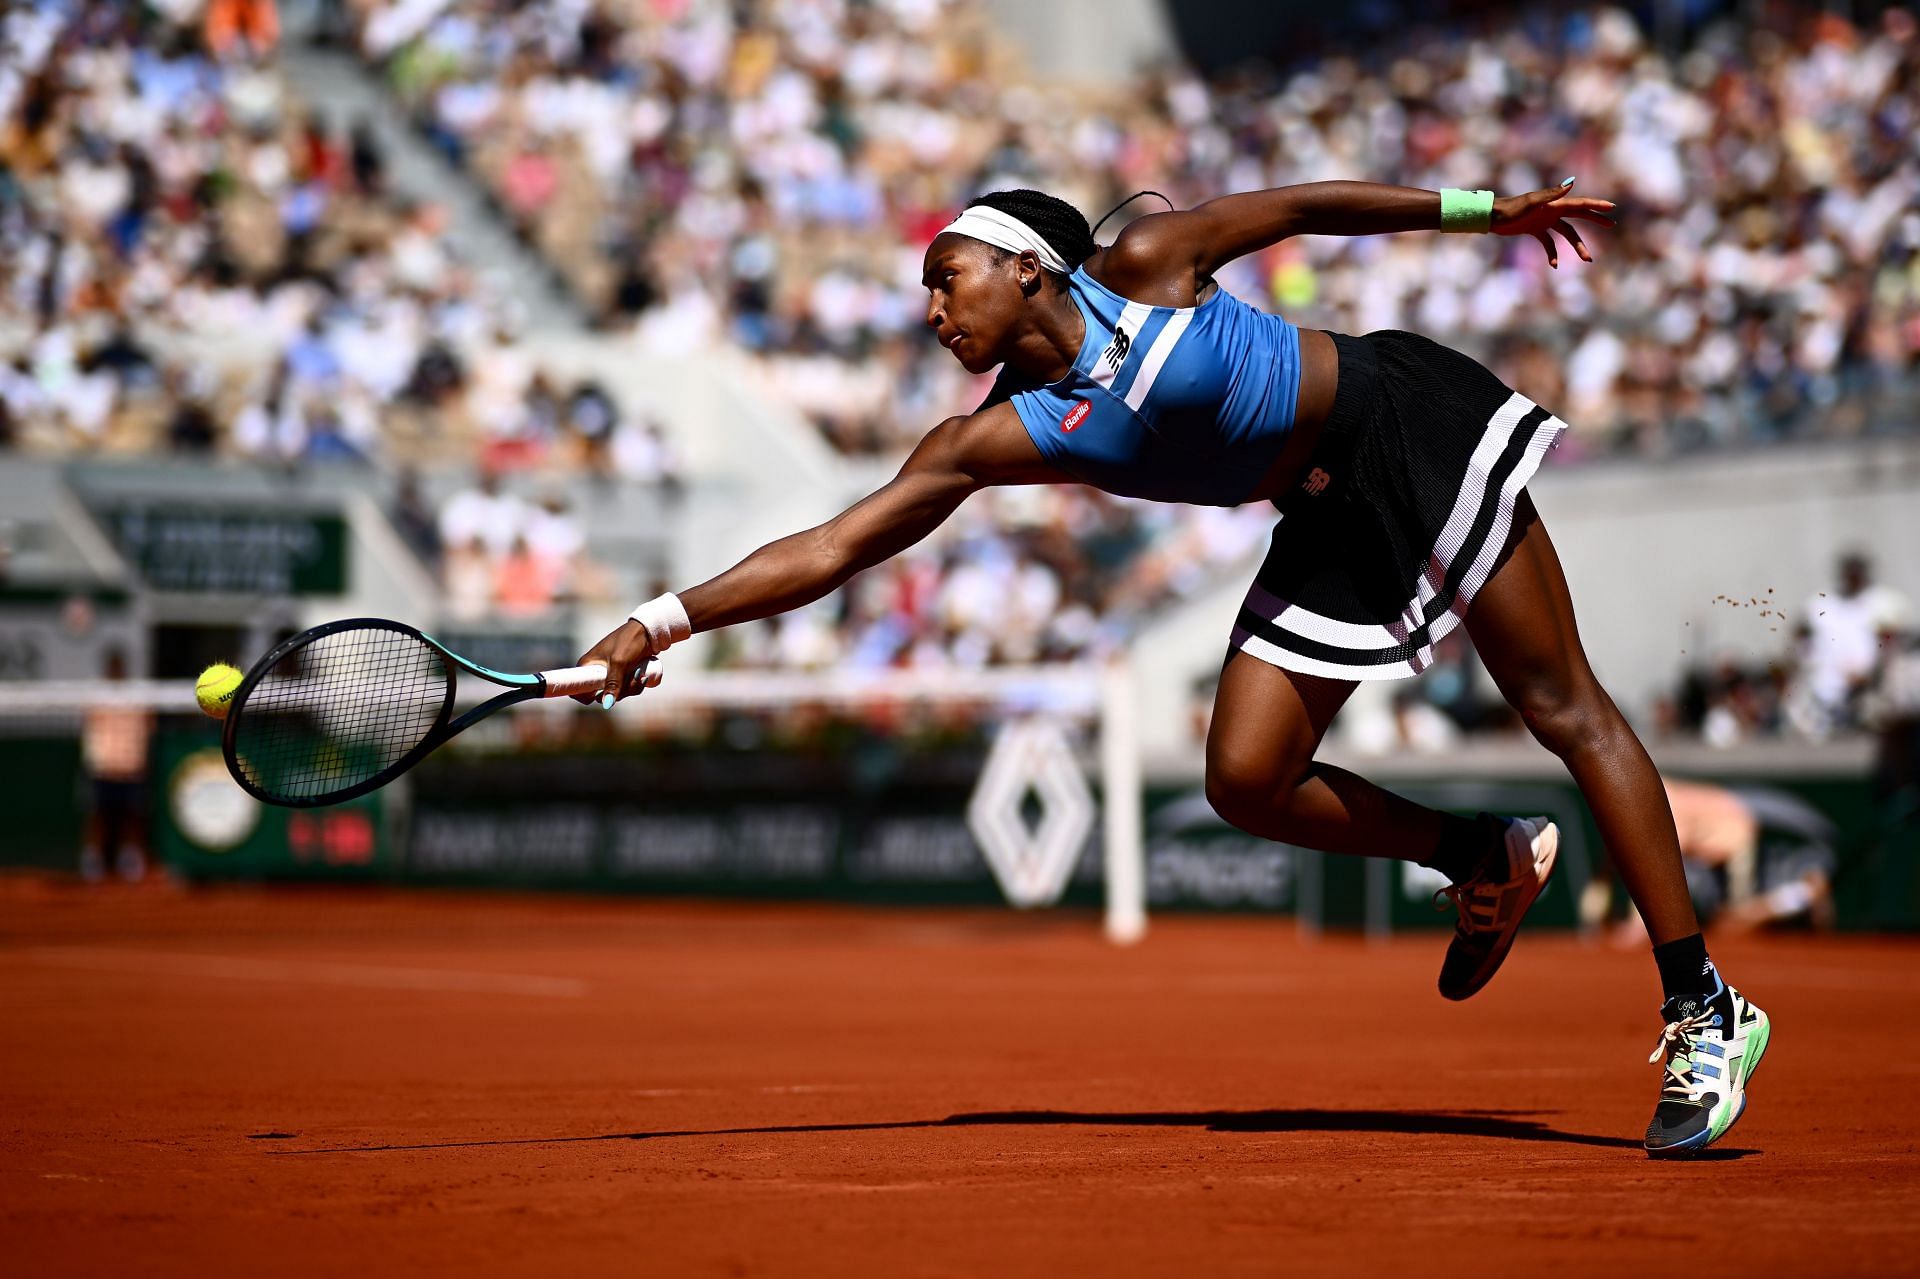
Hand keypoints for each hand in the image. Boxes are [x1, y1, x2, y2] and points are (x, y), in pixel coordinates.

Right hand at [572, 619, 655, 707]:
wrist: (647, 633)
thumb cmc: (628, 642)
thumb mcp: (619, 663)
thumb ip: (613, 684)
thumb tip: (607, 703)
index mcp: (586, 666)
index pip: (576, 690)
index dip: (586, 697)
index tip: (601, 694)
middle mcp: (594, 672)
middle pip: (601, 696)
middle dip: (618, 692)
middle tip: (629, 677)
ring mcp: (608, 675)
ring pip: (616, 694)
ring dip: (630, 688)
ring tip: (639, 673)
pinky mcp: (621, 677)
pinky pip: (626, 690)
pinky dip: (635, 686)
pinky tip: (642, 675)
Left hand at [1490, 177, 1615, 267]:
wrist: (1493, 217)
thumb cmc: (1512, 208)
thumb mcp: (1532, 202)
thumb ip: (1552, 194)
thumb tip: (1572, 182)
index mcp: (1555, 203)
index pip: (1580, 204)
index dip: (1597, 205)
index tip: (1612, 208)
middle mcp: (1553, 210)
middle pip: (1579, 216)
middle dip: (1596, 220)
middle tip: (1611, 225)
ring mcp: (1545, 221)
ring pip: (1567, 233)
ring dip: (1577, 245)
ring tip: (1588, 259)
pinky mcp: (1535, 230)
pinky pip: (1549, 243)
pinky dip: (1552, 253)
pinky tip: (1554, 265)